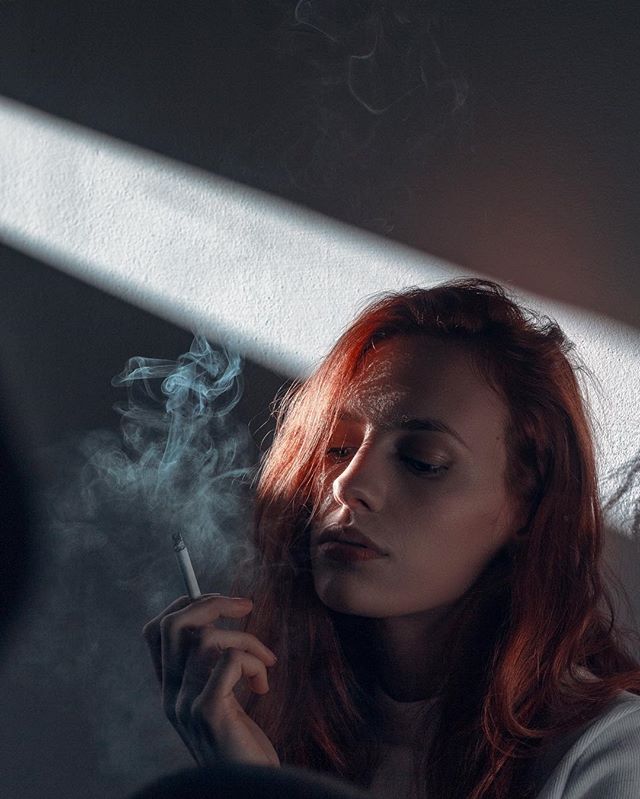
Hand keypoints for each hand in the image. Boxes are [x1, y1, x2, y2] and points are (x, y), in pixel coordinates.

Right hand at [142, 594, 279, 767]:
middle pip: (174, 625)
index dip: (185, 604)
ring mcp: (186, 704)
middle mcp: (171, 695)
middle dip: (212, 603)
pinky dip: (253, 660)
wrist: (251, 789)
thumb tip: (224, 622)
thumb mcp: (221, 701)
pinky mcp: (209, 713)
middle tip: (245, 606)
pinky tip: (263, 684)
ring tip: (265, 663)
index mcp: (170, 689)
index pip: (157, 631)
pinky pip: (229, 660)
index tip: (220, 603)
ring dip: (247, 640)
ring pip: (207, 639)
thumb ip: (212, 669)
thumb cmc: (242, 746)